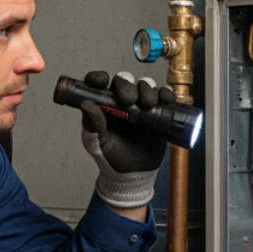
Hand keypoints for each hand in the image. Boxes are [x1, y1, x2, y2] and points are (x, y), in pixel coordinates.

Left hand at [79, 70, 173, 208]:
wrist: (132, 174)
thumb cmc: (110, 157)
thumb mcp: (96, 143)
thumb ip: (91, 124)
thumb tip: (86, 105)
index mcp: (102, 104)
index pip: (98, 83)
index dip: (98, 77)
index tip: (102, 80)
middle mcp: (121, 100)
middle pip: (124, 80)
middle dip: (127, 86)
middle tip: (129, 100)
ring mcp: (141, 104)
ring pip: (145, 85)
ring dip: (147, 89)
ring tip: (148, 105)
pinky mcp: (158, 112)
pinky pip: (164, 96)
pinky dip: (166, 94)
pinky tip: (165, 100)